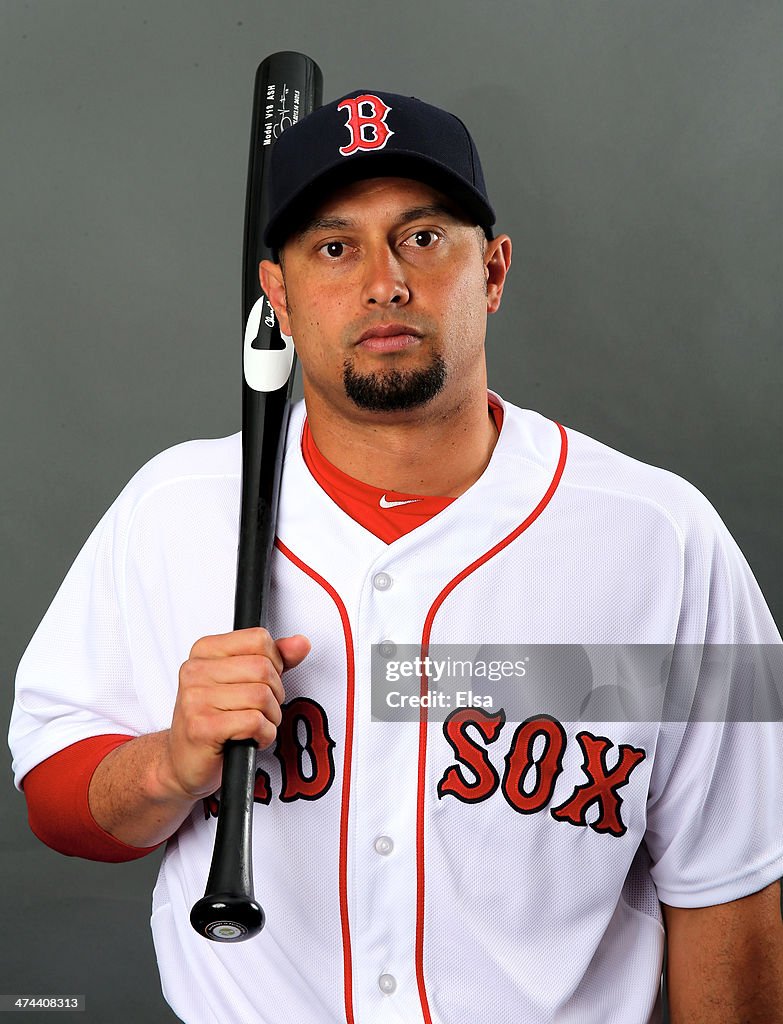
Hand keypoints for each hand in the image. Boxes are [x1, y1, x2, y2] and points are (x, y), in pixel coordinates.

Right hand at [161, 627, 310, 800]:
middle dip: (274, 694)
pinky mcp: (202, 727)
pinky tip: (250, 739)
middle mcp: (195, 670)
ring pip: (261, 696)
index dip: (274, 663)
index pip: (258, 638)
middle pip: (263, 668)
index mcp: (204, 651)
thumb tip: (300, 643)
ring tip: (254, 725)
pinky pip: (255, 722)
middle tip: (260, 710)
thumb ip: (274, 659)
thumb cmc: (214, 720)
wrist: (183, 762)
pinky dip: (264, 734)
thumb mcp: (243, 681)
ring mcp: (196, 698)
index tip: (262, 682)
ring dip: (270, 718)